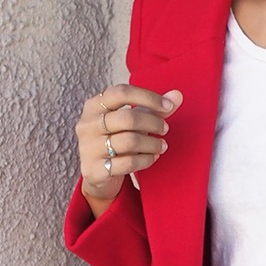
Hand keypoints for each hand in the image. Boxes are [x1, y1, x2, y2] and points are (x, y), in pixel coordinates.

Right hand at [76, 84, 182, 215]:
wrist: (97, 173)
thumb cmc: (117, 138)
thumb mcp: (133, 121)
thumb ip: (153, 108)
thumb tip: (178, 95)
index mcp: (94, 105)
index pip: (122, 92)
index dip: (148, 97)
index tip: (168, 106)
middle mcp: (87, 124)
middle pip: (128, 118)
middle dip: (153, 123)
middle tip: (165, 129)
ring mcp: (88, 148)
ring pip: (130, 141)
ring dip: (153, 144)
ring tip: (162, 146)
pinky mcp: (95, 169)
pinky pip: (128, 163)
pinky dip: (146, 160)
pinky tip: (153, 157)